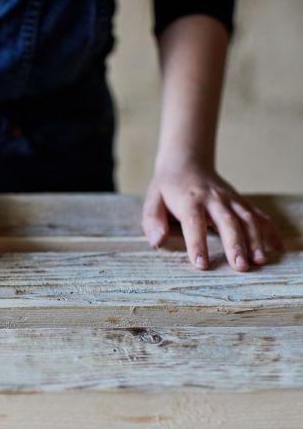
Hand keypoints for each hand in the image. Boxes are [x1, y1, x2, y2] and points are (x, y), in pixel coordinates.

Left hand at [142, 165, 282, 270]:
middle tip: (240, 266)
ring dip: (255, 239)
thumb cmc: (167, 188)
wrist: (186, 162)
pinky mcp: (240, 201)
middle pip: (226, 221)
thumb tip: (157, 241)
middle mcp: (213, 198)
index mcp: (188, 200)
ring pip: (246, 218)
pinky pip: (258, 215)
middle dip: (235, 244)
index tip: (202, 264)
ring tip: (260, 261)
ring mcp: (230, 199)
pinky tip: (276, 248)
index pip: (193, 223)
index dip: (197, 243)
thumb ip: (153, 221)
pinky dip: (269, 230)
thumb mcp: (152, 200)